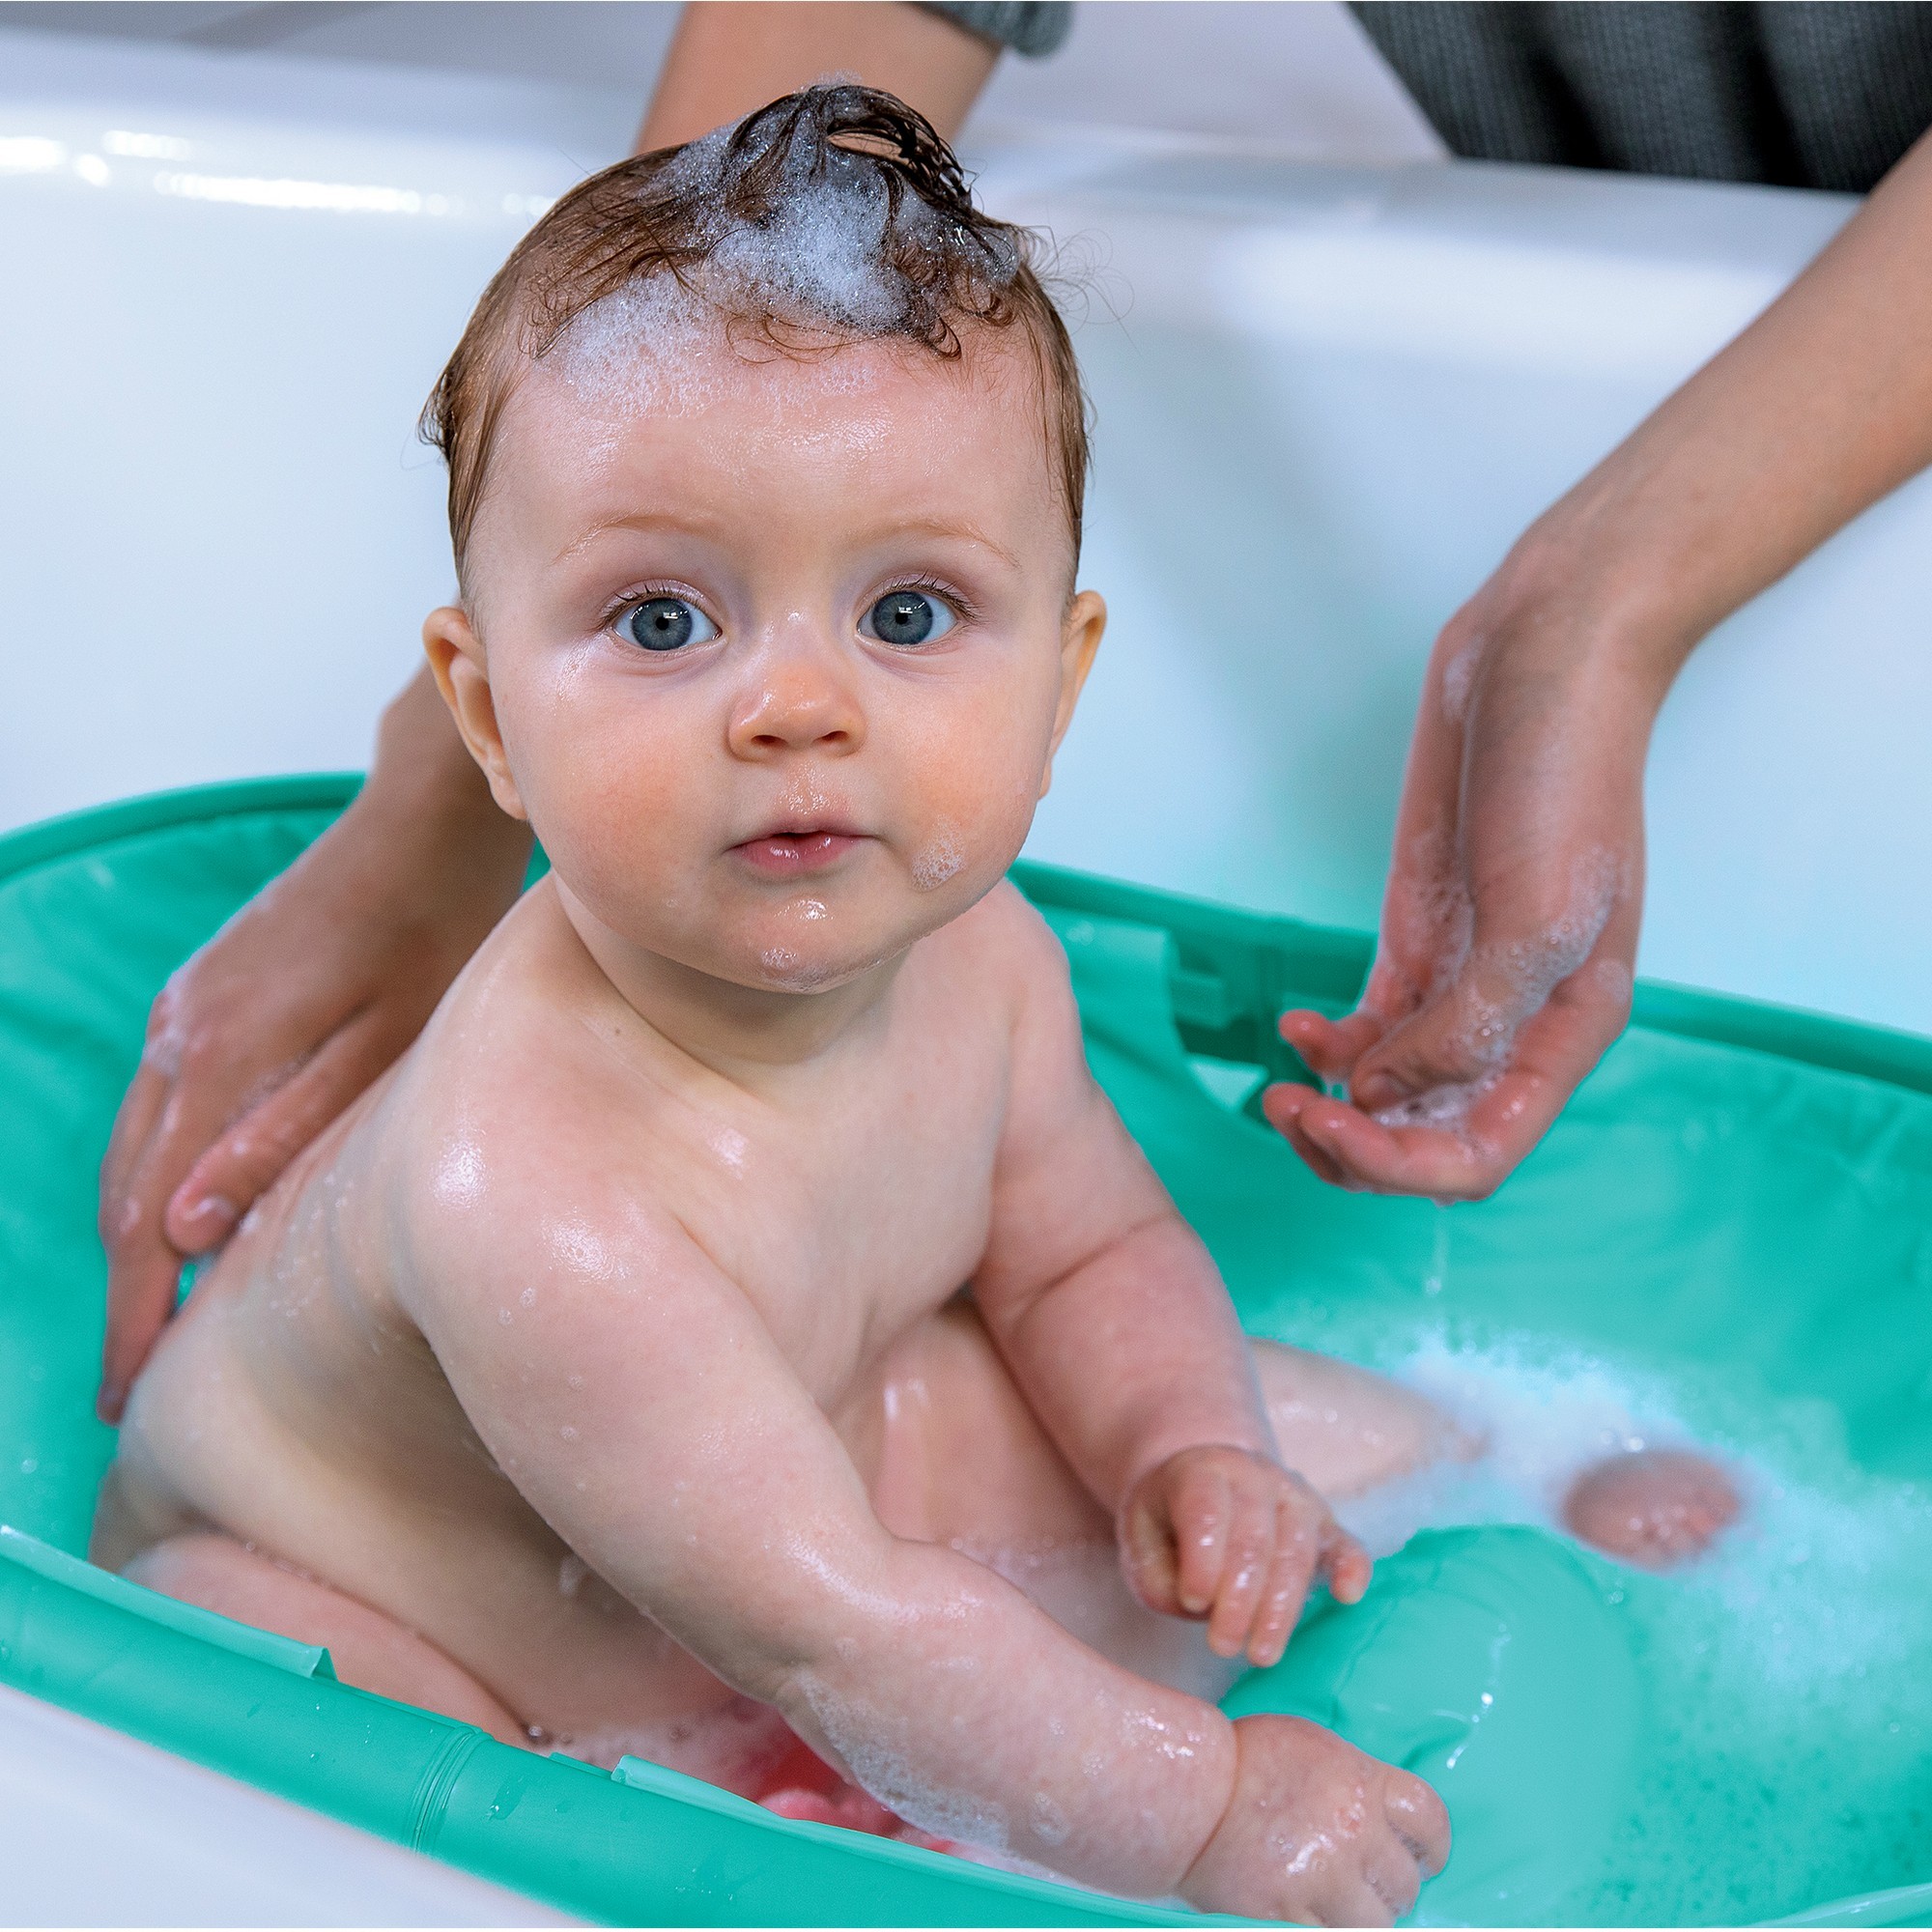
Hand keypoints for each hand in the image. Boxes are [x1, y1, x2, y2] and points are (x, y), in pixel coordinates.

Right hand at [97, 672, 530, 1419]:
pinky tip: (178, 1209)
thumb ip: (283, 1135)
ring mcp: (184, 1007)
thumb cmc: (432, 928)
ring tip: (147, 1317)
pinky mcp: (206, 992)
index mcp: (216, 1056)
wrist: (422, 817)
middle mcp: (178, 1032)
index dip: (135, 1316)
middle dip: (124, 1294)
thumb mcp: (385, 1043)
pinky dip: (154, 1171)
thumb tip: (181, 1230)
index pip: (147, 1223)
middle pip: (123, 1193)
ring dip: (131, 1237)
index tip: (124, 1396)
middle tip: (129, 1386)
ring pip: (132, 1148)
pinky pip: (159, 1103)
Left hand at [1119, 1444, 1370, 1666]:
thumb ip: (1162, 1577)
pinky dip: (1351, 1566)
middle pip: (1254, 1535)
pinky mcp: (1324, 1523)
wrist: (1203, 1486)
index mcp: (1201, 1470)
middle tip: (1223, 1647)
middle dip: (1240, 1599)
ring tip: (1260, 1654)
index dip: (1202, 1559)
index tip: (1192, 1603)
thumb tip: (1203, 1605)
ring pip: (1296, 1546)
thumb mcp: (1142, 1546)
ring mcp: (1293, 1494)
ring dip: (1280, 1606)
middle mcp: (1252, 1473)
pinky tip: (1347, 1596)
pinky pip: (1345, 1542)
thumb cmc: (1168, 1527)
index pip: (1207, 1509)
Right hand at [1181, 1714, 1449, 1925]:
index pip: (1429, 1820)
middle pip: (1406, 1881)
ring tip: (1342, 1908)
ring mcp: (1322, 1877)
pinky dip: (1327, 1930)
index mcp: (1360, 1781)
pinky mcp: (1290, 1916)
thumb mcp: (1312, 1748)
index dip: (1431, 1846)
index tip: (1424, 1857)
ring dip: (1364, 1919)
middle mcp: (1351, 1828)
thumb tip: (1388, 1821)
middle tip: (1369, 1886)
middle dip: (1392, 1888)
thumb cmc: (1246, 1762)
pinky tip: (1314, 1916)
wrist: (1187, 1791)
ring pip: (1378, 1924)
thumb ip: (1356, 1782)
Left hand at [1266, 561, 1657, 1200]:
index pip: (1480, 1153)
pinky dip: (1328, 1046)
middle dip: (1354, 1145)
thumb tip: (1383, 1093)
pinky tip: (1295, 1027)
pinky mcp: (1418, 940)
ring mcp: (1461, 983)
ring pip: (1392, 1095)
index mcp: (1564, 1033)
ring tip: (1278, 1087)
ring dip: (1332, 1106)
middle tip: (1285, 1109)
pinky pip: (1369, 1029)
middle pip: (1427, 1136)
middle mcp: (1515, 1023)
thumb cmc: (1565, 778)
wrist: (1543, 662)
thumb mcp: (1538, 915)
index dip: (1400, 1166)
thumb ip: (1470, 1023)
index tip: (1330, 1119)